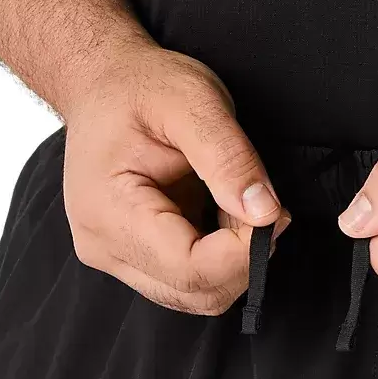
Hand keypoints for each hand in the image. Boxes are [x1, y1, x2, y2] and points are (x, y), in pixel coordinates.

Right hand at [63, 42, 288, 313]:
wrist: (101, 83)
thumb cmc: (141, 86)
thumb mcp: (194, 102)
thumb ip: (231, 159)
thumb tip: (266, 214)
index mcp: (109, 212)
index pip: (190, 268)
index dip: (244, 253)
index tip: (276, 214)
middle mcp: (103, 247)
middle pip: (195, 292)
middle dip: (243, 258)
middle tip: (262, 204)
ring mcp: (113, 258)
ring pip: (195, 295)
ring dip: (232, 261)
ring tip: (237, 204)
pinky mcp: (129, 259)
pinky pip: (187, 282)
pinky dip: (218, 260)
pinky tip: (219, 216)